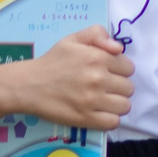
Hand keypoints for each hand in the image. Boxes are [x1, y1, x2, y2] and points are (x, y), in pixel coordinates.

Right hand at [6, 26, 133, 130]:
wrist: (28, 85)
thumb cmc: (52, 61)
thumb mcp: (72, 39)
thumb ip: (97, 34)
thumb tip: (118, 48)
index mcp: (97, 57)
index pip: (129, 68)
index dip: (119, 70)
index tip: (107, 72)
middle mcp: (98, 78)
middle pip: (129, 88)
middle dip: (119, 87)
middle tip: (103, 87)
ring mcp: (92, 100)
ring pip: (125, 106)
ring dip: (116, 104)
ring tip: (102, 100)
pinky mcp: (86, 119)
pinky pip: (113, 123)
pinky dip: (109, 119)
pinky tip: (98, 112)